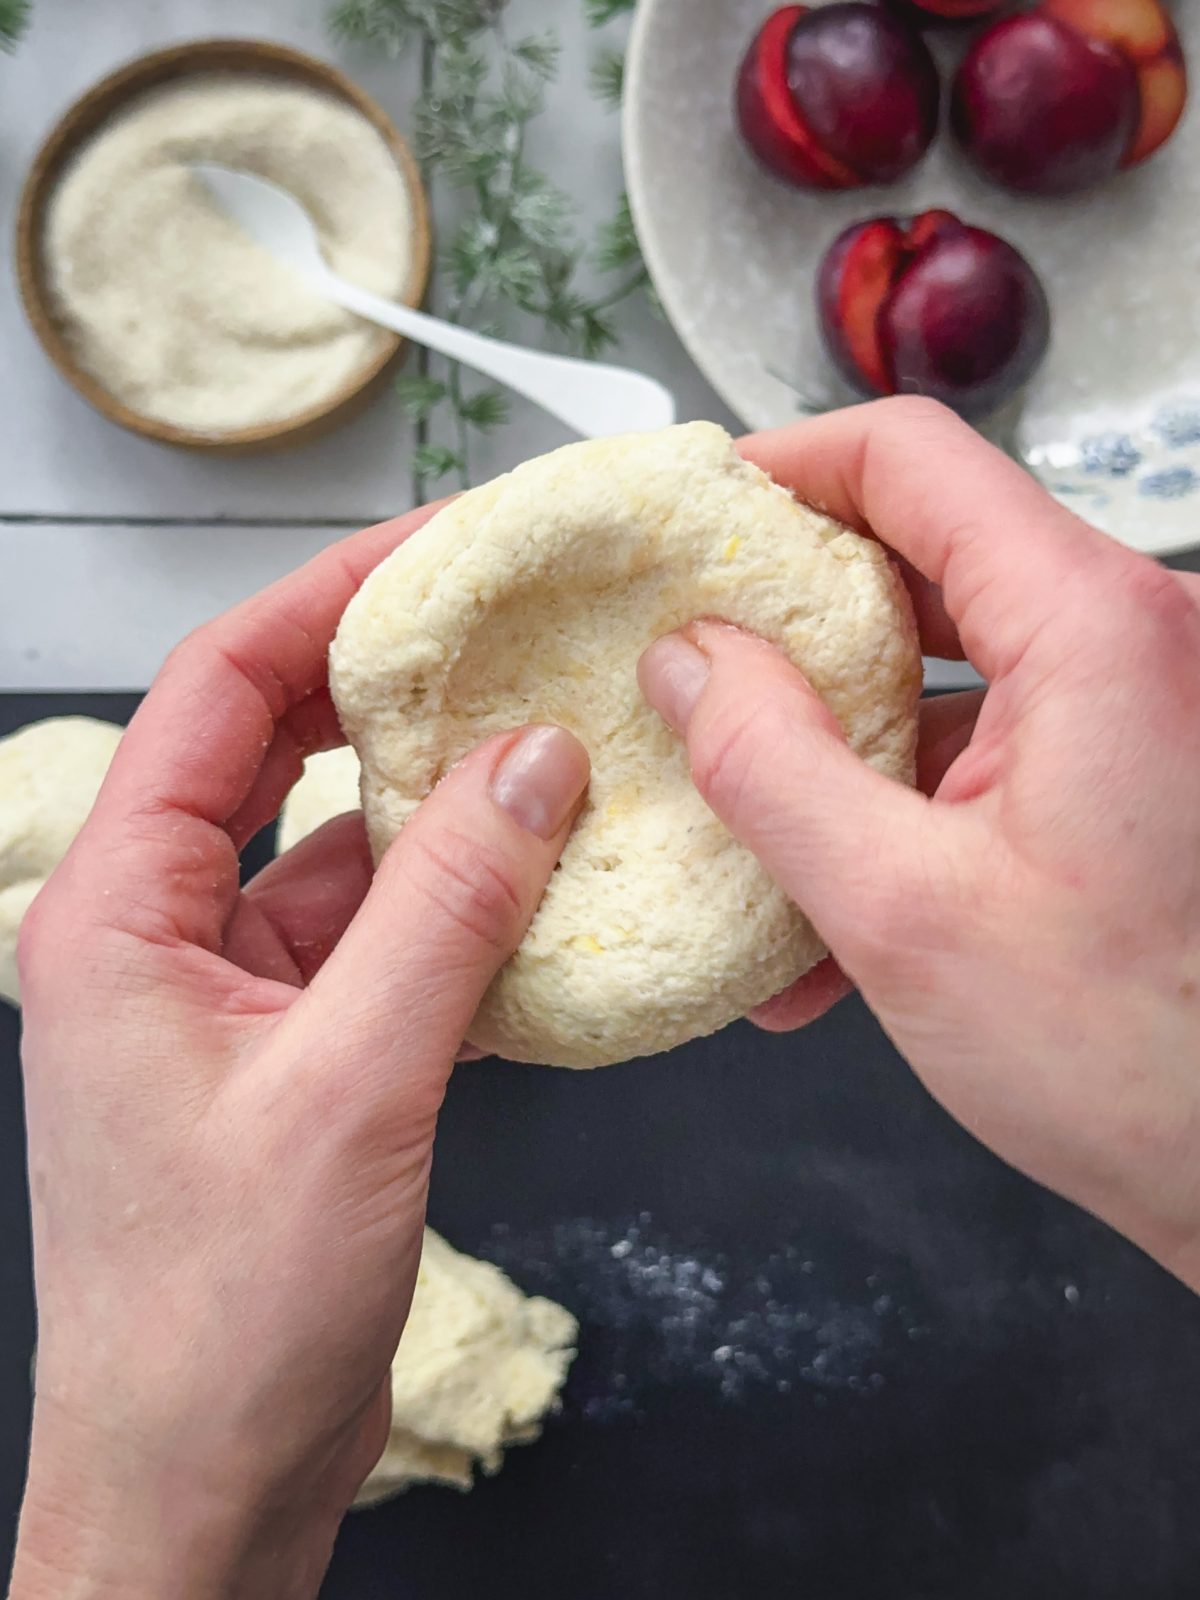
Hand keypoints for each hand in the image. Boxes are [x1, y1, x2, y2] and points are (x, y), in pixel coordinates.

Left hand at [11, 507, 588, 1599]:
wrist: (206, 1478)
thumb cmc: (222, 1314)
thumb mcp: (352, 1087)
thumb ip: (447, 910)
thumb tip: (534, 761)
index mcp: (118, 911)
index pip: (215, 693)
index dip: (323, 604)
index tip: (434, 554)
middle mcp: (161, 930)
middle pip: (274, 748)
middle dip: (388, 682)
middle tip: (508, 624)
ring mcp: (232, 987)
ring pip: (341, 843)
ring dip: (438, 798)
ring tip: (548, 734)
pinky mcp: (298, 1044)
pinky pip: (382, 930)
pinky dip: (457, 897)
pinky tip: (539, 872)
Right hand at [640, 397, 1199, 1293]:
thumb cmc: (1140, 1061)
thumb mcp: (905, 912)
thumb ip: (773, 767)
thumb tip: (689, 663)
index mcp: (1091, 629)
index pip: (913, 461)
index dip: (786, 468)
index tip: (694, 521)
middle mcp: (1131, 639)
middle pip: (924, 557)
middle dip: (793, 623)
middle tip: (688, 675)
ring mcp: (1135, 707)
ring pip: (945, 665)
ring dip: (837, 743)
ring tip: (741, 834)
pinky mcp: (1128, 773)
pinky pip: (986, 745)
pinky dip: (900, 805)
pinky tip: (824, 917)